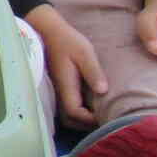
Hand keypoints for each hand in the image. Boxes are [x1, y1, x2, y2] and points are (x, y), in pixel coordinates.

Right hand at [27, 3, 107, 125]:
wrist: (50, 32)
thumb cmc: (68, 41)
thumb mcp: (84, 53)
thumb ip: (93, 72)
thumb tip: (103, 91)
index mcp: (66, 85)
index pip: (74, 112)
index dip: (89, 119)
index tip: (107, 116)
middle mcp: (60, 92)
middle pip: (69, 119)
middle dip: (86, 125)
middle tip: (105, 121)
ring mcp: (59, 90)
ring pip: (67, 115)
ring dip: (82, 119)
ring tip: (100, 115)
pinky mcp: (61, 87)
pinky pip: (68, 106)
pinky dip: (79, 111)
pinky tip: (92, 105)